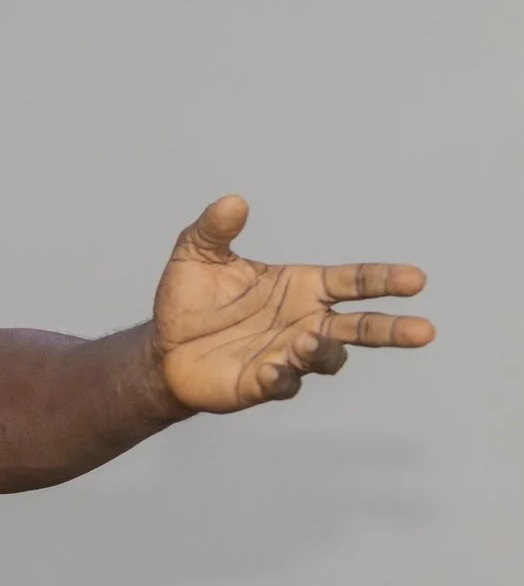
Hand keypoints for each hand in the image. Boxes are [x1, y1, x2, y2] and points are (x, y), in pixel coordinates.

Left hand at [152, 195, 432, 412]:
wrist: (160, 348)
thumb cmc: (189, 301)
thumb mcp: (196, 255)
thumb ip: (215, 229)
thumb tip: (232, 201)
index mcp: (302, 287)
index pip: (354, 282)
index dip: (385, 280)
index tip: (416, 279)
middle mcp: (305, 322)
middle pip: (361, 327)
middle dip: (392, 329)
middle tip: (423, 331)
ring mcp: (287, 356)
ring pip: (327, 357)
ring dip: (322, 350)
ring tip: (306, 340)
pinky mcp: (262, 384)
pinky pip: (281, 384)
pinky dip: (280, 377)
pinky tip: (269, 370)